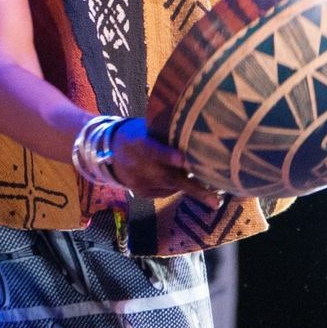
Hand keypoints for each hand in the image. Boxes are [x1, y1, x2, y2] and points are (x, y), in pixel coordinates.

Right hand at [109, 118, 224, 207]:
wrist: (110, 152)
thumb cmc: (138, 133)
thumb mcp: (146, 128)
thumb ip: (166, 134)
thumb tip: (197, 131)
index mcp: (137, 143)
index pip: (152, 150)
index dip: (167, 155)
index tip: (184, 160)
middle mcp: (137, 166)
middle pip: (168, 178)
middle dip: (195, 189)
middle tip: (216, 200)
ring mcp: (139, 183)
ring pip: (171, 187)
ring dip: (193, 187)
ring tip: (215, 190)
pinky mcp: (142, 193)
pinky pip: (166, 192)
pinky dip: (179, 187)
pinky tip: (188, 182)